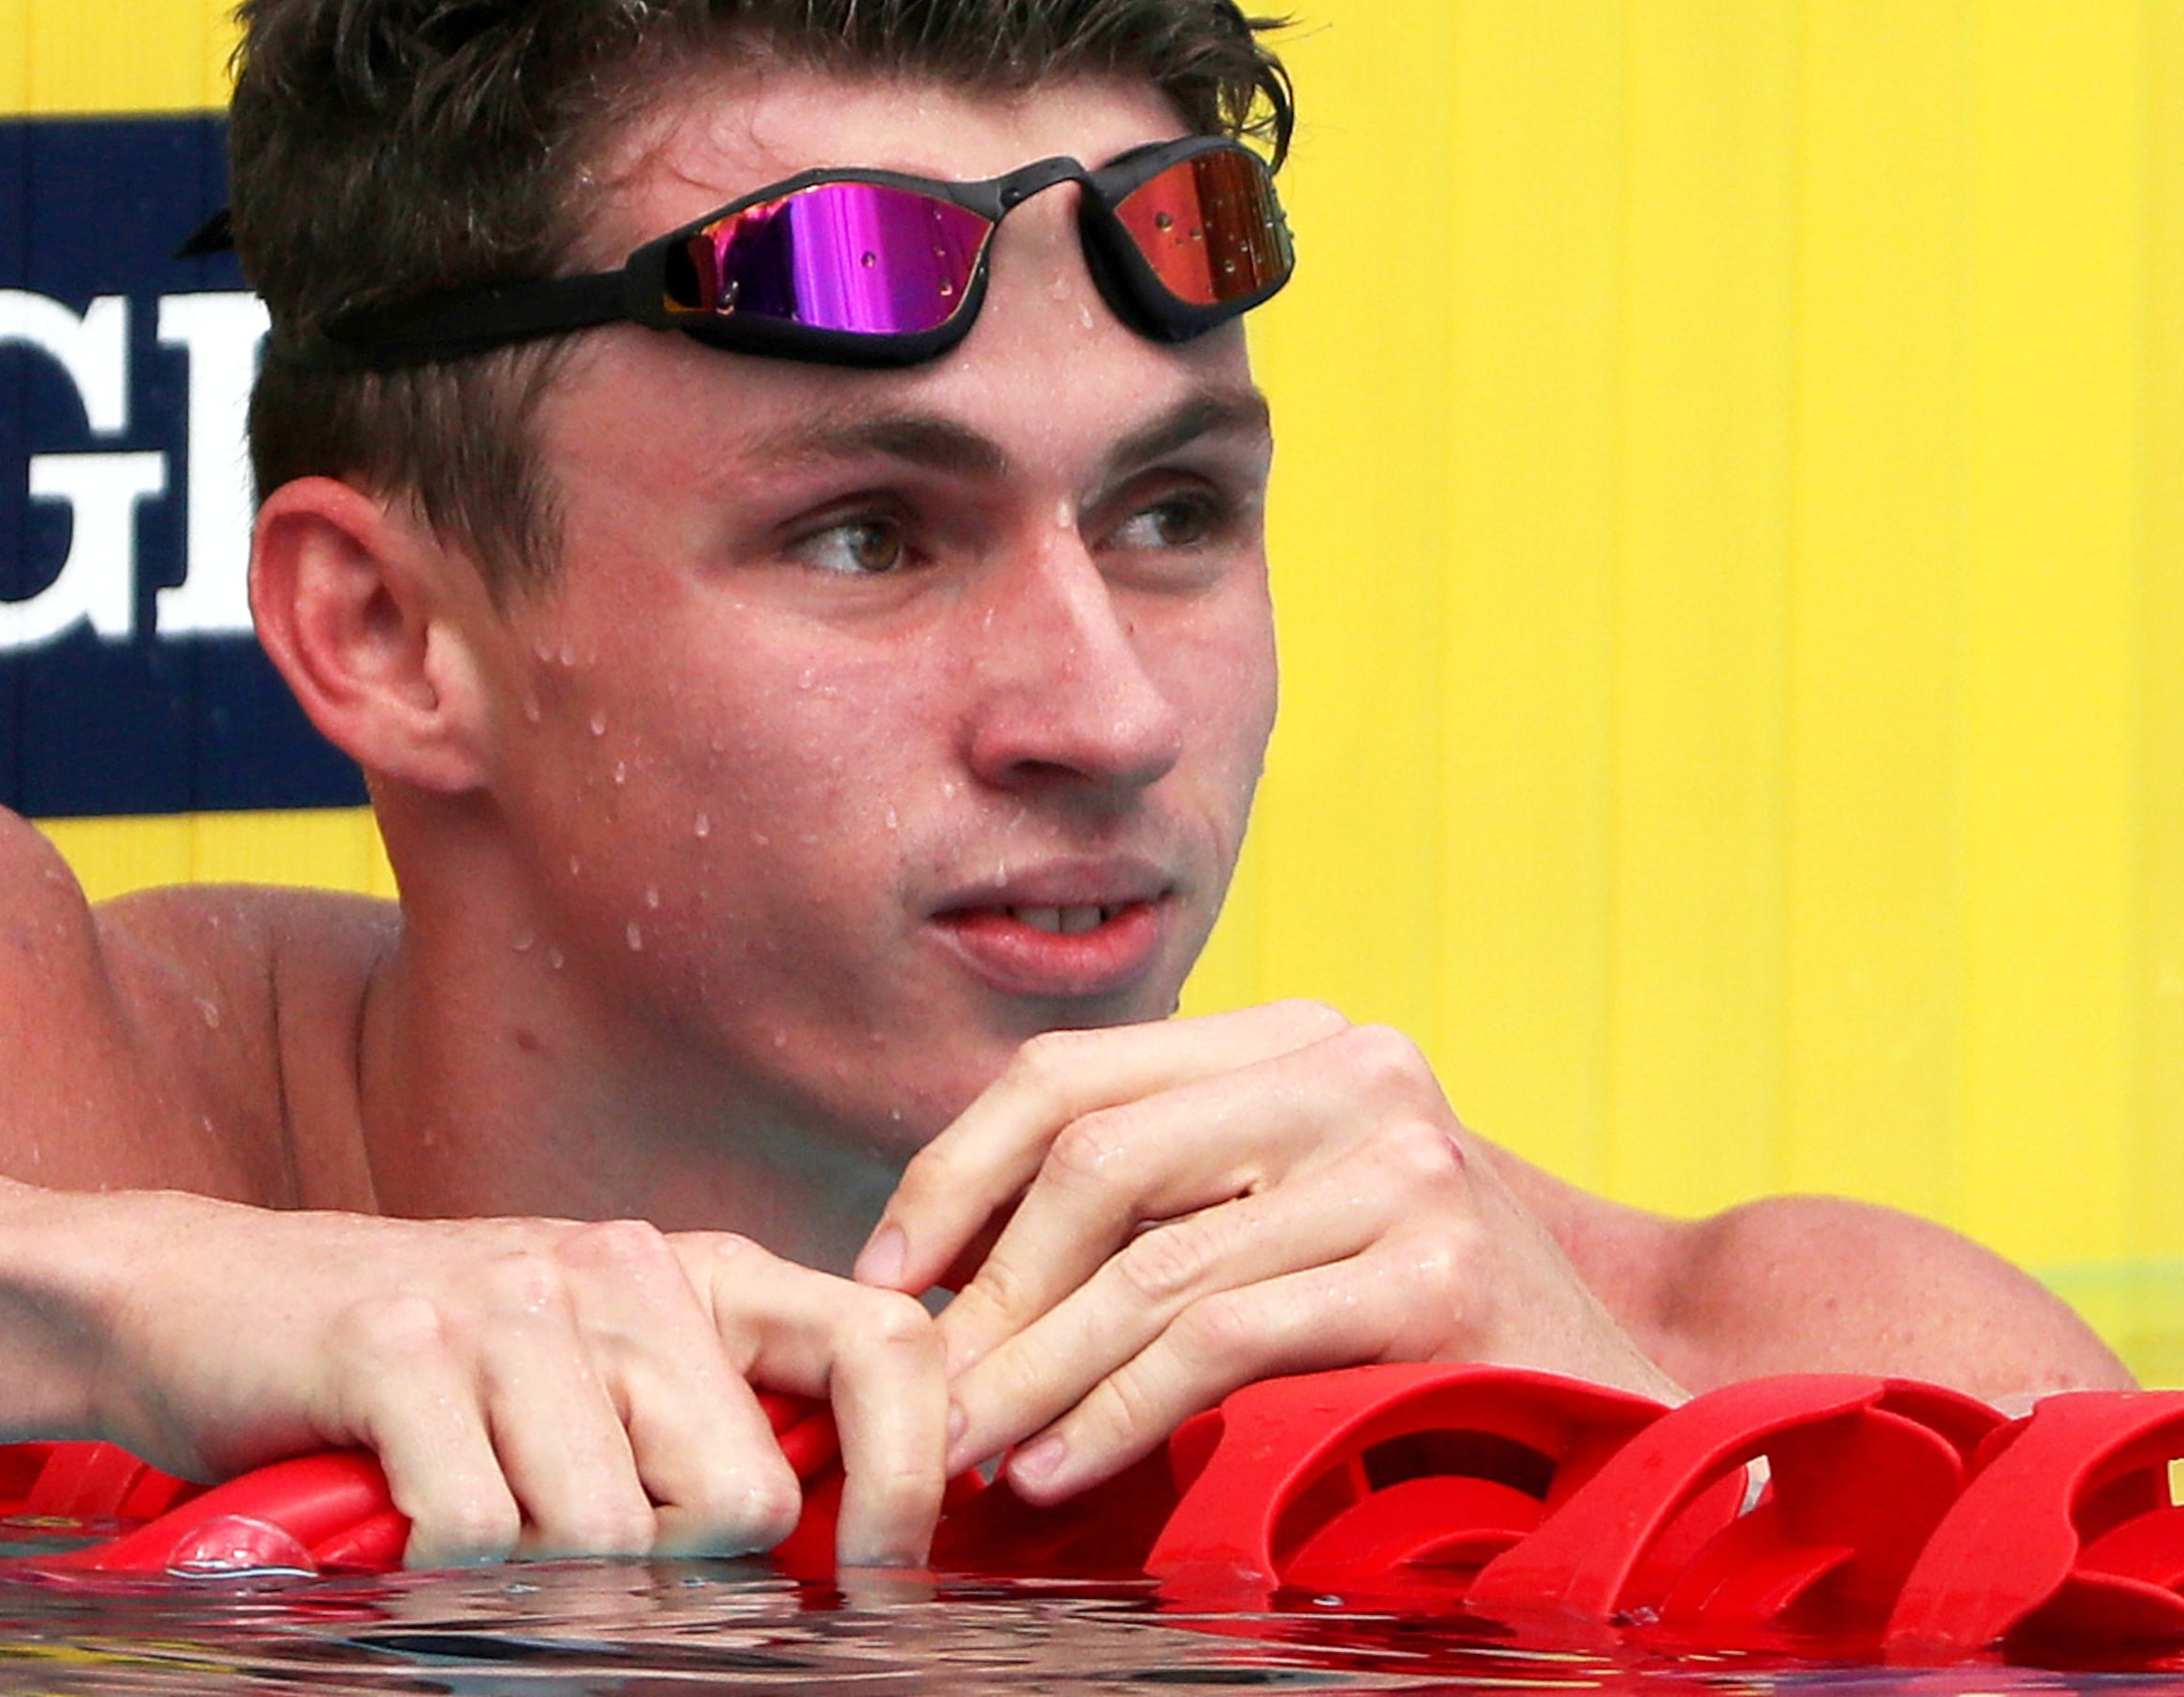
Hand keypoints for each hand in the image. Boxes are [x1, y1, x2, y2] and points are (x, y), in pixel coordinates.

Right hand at [84, 1199, 951, 1565]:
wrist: (194, 1302)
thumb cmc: (405, 1376)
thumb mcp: (580, 1377)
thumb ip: (701, 1431)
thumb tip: (832, 1555)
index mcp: (687, 1275)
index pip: (887, 1346)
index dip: (913, 1480)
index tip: (876, 1580)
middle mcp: (611, 1267)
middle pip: (739, 1498)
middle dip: (664, 1571)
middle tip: (562, 1550)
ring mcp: (503, 1299)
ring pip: (609, 1537)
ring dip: (533, 1578)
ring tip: (466, 1524)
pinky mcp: (396, 1346)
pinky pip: (482, 1536)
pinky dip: (443, 1574)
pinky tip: (402, 1520)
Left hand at [850, 1002, 1679, 1503]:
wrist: (1624, 1408)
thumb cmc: (1415, 1327)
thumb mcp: (1280, 1220)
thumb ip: (1155, 1200)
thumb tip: (945, 1261)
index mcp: (1297, 1038)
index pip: (1073, 1076)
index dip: (954, 1173)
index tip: (884, 1275)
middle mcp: (1355, 1071)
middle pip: (1095, 1165)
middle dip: (987, 1293)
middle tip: (918, 1396)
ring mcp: (1403, 1165)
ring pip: (1148, 1271)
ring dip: (1033, 1376)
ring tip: (968, 1453)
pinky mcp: (1431, 1274)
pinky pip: (1218, 1342)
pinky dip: (1118, 1415)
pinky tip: (1061, 1469)